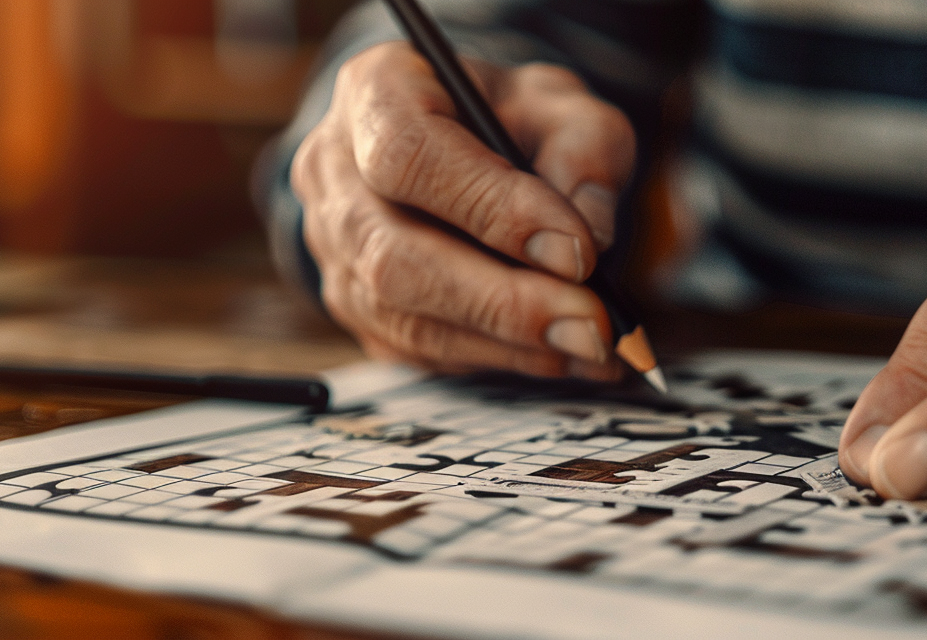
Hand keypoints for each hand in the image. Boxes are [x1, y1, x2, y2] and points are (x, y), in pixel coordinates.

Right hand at [292, 43, 635, 377]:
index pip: (409, 157)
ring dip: (506, 343)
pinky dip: (497, 357)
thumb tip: (593, 242)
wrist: (472, 141)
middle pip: (394, 256)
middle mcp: (334, 171)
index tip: (577, 250)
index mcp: (374, 92)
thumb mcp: (564, 105)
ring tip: (590, 345)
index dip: (491, 209)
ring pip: (404, 317)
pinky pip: (418, 349)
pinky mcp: (355, 306)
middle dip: (502, 302)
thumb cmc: (512, 116)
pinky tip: (558, 352)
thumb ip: (585, 152)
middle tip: (592, 325)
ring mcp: (334, 247)